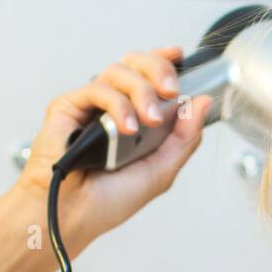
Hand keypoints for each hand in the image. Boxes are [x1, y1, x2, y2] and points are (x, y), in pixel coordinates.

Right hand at [14, 46, 213, 249]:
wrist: (73, 216)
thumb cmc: (107, 200)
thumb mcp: (161, 170)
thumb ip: (184, 137)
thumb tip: (203, 103)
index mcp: (135, 117)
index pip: (149, 76)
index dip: (164, 60)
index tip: (179, 56)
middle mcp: (113, 107)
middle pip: (136, 64)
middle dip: (159, 69)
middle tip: (171, 91)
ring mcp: (90, 105)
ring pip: (118, 71)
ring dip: (141, 91)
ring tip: (148, 122)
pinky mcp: (68, 107)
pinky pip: (97, 89)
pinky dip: (117, 105)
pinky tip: (126, 128)